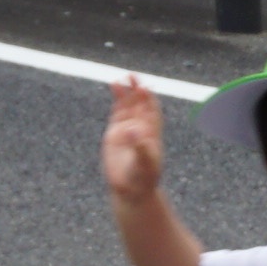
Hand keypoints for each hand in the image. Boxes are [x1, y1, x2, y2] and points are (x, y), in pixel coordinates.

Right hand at [103, 78, 166, 196]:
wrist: (131, 190)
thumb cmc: (143, 178)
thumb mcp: (145, 164)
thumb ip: (141, 148)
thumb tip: (135, 130)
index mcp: (152, 133)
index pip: (152, 111)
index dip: (149, 99)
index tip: (145, 88)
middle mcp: (141, 128)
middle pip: (140, 104)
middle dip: (138, 90)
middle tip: (133, 75)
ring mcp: (128, 129)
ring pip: (128, 106)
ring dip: (125, 92)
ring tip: (119, 79)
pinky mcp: (115, 133)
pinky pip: (117, 112)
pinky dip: (116, 100)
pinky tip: (114, 87)